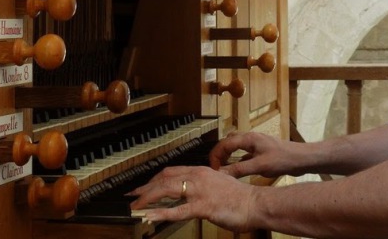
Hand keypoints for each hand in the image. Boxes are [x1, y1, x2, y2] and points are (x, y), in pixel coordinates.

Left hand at [128, 165, 254, 230]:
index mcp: (202, 171)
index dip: (154, 180)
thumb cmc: (239, 197)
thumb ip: (202, 187)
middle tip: (132, 197)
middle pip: (165, 178)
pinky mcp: (204, 206)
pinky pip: (178, 210)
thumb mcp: (218, 185)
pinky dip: (161, 213)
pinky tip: (150, 217)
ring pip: (167, 190)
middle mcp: (199, 176)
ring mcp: (200, 190)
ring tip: (135, 207)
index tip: (143, 187)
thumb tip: (188, 194)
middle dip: (146, 188)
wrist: (255, 203)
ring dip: (148, 198)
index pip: (171, 171)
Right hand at [210, 131, 303, 177]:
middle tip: (215, 169)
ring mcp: (256, 144)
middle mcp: (251, 138)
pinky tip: (236, 170)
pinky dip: (237, 160)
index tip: (212, 168)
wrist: (301, 159)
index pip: (225, 143)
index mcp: (248, 138)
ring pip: (236, 147)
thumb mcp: (259, 166)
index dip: (216, 155)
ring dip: (228, 156)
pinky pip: (244, 153)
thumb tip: (220, 173)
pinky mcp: (261, 151)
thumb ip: (239, 169)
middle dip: (219, 154)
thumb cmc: (282, 159)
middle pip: (228, 142)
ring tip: (222, 169)